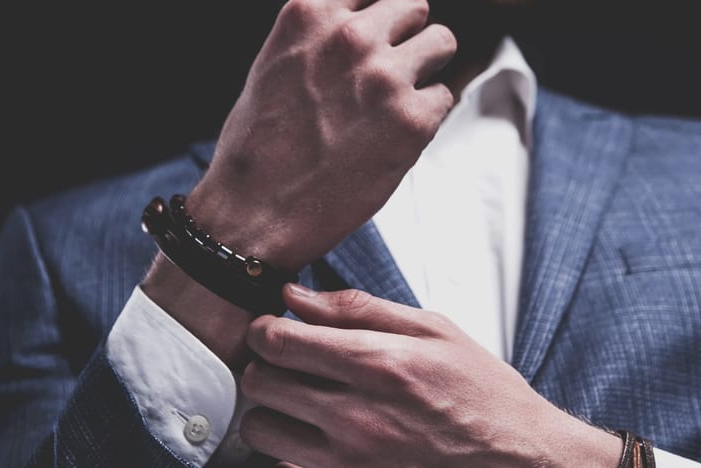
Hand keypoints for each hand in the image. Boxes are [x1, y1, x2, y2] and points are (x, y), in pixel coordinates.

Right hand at [143, 0, 455, 363]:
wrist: (255, 213)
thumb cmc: (260, 146)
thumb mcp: (276, 62)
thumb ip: (321, 36)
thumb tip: (365, 23)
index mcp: (312, 13)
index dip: (376, 17)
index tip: (374, 40)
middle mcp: (352, 35)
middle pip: (414, 5)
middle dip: (407, 36)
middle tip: (389, 75)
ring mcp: (385, 76)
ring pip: (442, 41)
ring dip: (427, 69)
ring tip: (397, 104)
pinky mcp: (412, 119)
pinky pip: (445, 96)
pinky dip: (428, 116)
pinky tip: (395, 139)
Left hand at [239, 285, 621, 467]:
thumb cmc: (492, 404)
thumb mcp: (440, 334)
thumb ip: (362, 309)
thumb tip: (295, 296)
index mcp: (381, 363)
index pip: (278, 340)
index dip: (266, 334)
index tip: (273, 339)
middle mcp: (360, 416)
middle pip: (261, 383)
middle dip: (267, 373)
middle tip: (289, 379)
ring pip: (260, 433)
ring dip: (271, 422)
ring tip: (300, 421)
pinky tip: (305, 465)